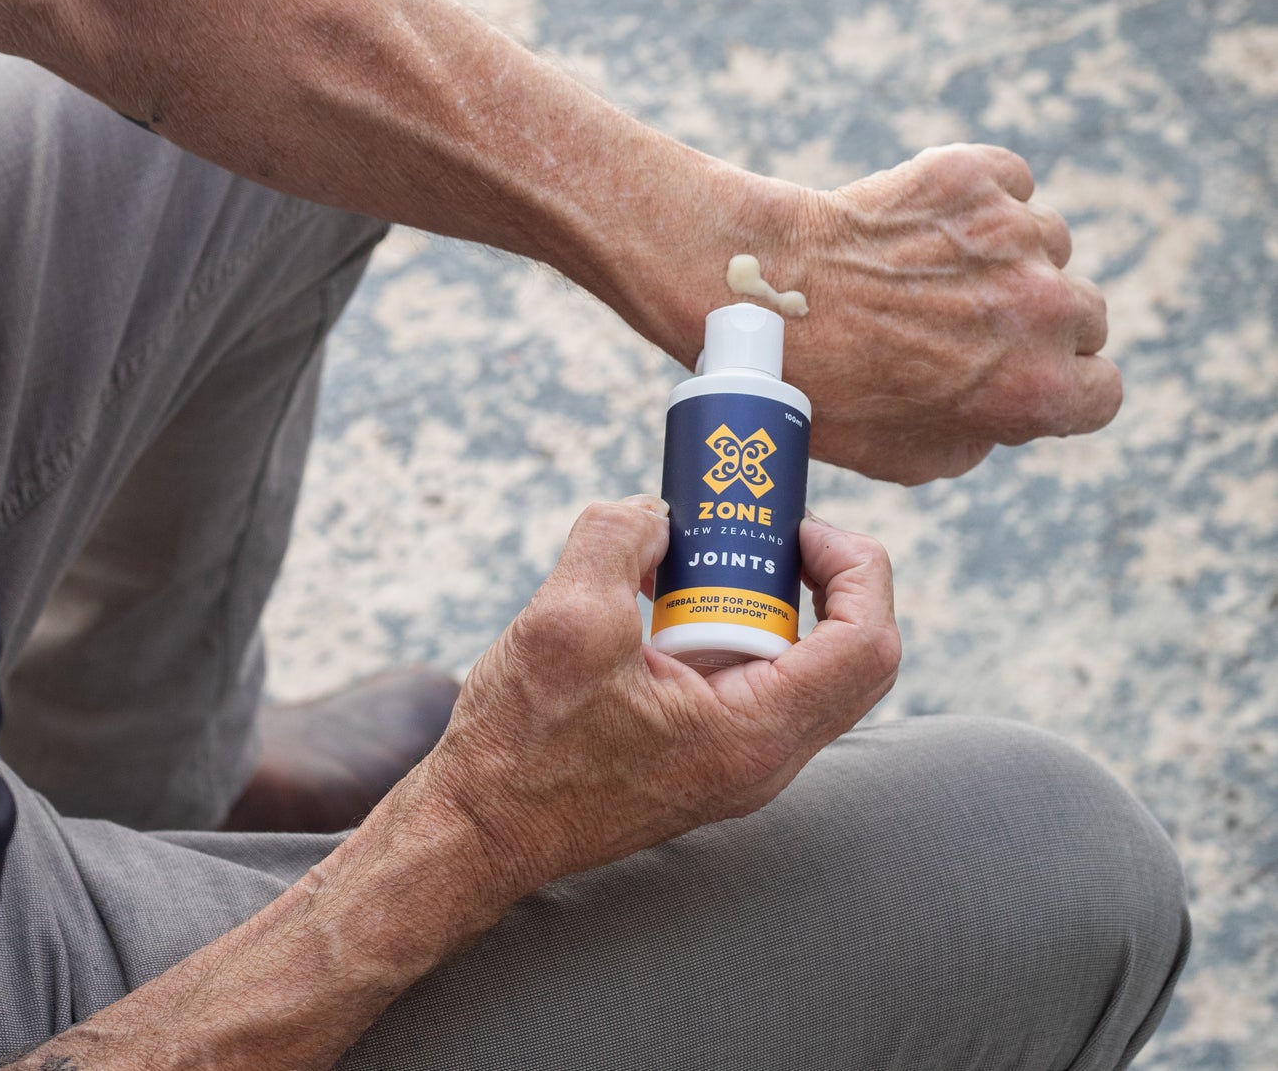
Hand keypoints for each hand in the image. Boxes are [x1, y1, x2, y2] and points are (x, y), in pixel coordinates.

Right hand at [421, 498, 899, 896]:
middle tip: (751, 535)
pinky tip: (660, 606)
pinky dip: (725, 634)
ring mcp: (738, 768)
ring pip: (799, 670)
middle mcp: (764, 761)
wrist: (478, 831)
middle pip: (848, 655)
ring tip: (695, 565)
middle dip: (811, 577)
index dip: (854, 566)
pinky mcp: (706, 762)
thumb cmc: (521, 745)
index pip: (868, 644)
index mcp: (755, 735)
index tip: (794, 526)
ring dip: (760, 604)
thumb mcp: (567, 616)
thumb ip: (621, 537)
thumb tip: (659, 514)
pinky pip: (752, 687)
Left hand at [755, 143, 1118, 483]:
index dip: (1063, 387)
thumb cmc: (824, 386)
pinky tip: (925, 224)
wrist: (765, 296)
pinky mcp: (976, 176)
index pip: (1103, 391)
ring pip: (1047, 245)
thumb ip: (981, 436)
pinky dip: (980, 198)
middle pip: (1084, 314)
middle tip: (966, 323)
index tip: (1025, 376)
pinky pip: (1010, 183)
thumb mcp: (908, 458)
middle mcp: (1044, 310)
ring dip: (1008, 257)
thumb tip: (1000, 414)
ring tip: (931, 272)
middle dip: (1036, 323)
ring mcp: (1015, 235)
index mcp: (1038, 391)